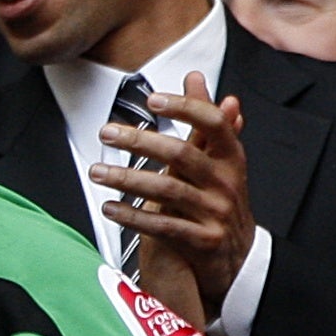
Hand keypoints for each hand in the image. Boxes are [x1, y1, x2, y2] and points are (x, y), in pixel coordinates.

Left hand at [94, 77, 255, 320]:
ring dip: (126, 178)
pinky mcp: (203, 240)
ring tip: (97, 172)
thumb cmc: (221, 200)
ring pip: (168, 189)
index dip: (185, 108)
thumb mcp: (218, 159)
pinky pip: (163, 226)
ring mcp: (216, 212)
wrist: (238, 257)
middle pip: (181, 153)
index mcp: (230, 158)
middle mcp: (226, 182)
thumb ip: (204, 120)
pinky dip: (133, 216)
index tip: (153, 99)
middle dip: (139, 141)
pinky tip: (110, 208)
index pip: (213, 124)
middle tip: (106, 132)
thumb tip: (195, 78)